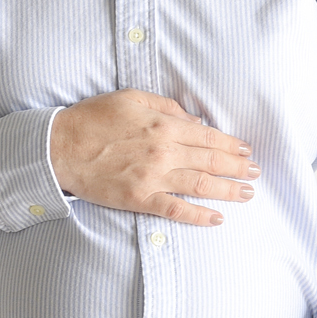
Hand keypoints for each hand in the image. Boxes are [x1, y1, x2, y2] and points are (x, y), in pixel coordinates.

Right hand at [49, 90, 258, 223]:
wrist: (60, 147)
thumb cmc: (93, 119)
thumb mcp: (132, 98)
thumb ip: (166, 107)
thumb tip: (194, 120)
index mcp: (163, 125)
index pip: (208, 136)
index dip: (231, 144)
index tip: (247, 150)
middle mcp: (164, 151)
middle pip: (211, 161)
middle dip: (238, 167)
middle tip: (256, 173)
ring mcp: (153, 177)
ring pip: (201, 185)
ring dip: (229, 191)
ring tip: (247, 194)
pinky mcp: (139, 198)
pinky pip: (176, 210)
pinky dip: (199, 216)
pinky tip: (217, 219)